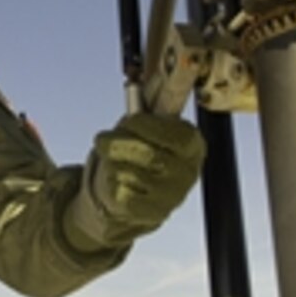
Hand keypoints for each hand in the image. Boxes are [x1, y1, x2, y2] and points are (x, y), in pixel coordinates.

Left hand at [64, 114, 205, 250]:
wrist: (134, 194)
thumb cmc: (142, 150)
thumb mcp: (148, 128)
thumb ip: (147, 110)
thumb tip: (136, 83)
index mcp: (192, 146)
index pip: (174, 133)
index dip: (145, 125)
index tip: (127, 122)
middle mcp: (186, 173)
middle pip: (146, 153)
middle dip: (118, 142)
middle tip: (102, 139)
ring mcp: (170, 196)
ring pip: (128, 172)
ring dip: (111, 163)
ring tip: (112, 160)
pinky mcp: (150, 213)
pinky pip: (120, 192)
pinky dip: (111, 184)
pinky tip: (116, 181)